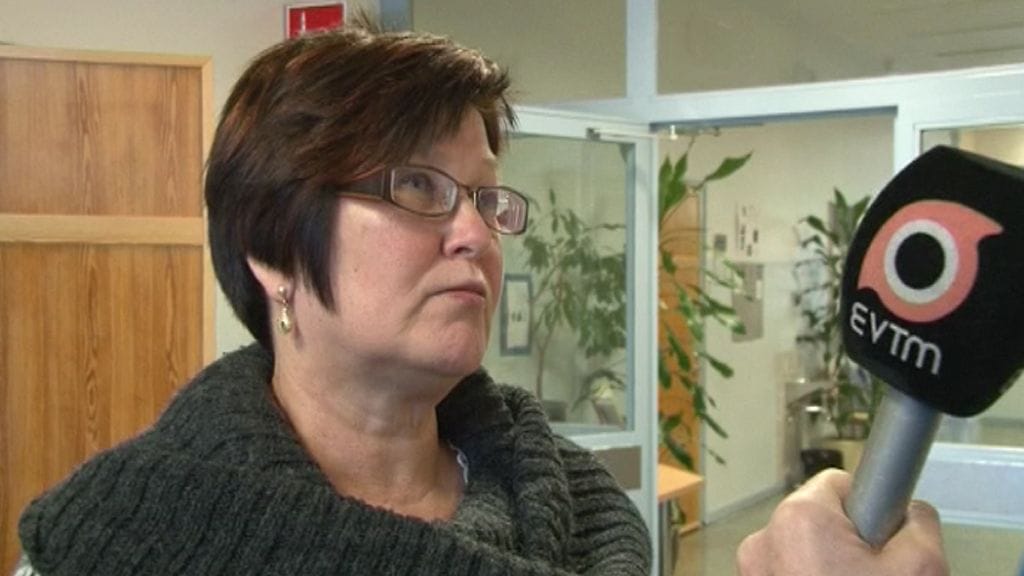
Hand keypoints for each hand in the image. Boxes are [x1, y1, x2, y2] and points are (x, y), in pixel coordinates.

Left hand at [736, 469, 947, 575]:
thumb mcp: (920, 567)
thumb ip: (919, 521)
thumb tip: (912, 509)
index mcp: (798, 517)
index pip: (838, 482)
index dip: (869, 508)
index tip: (882, 534)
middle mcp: (762, 537)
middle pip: (819, 517)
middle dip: (848, 540)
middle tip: (872, 572)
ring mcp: (752, 569)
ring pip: (802, 548)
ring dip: (828, 564)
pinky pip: (787, 570)